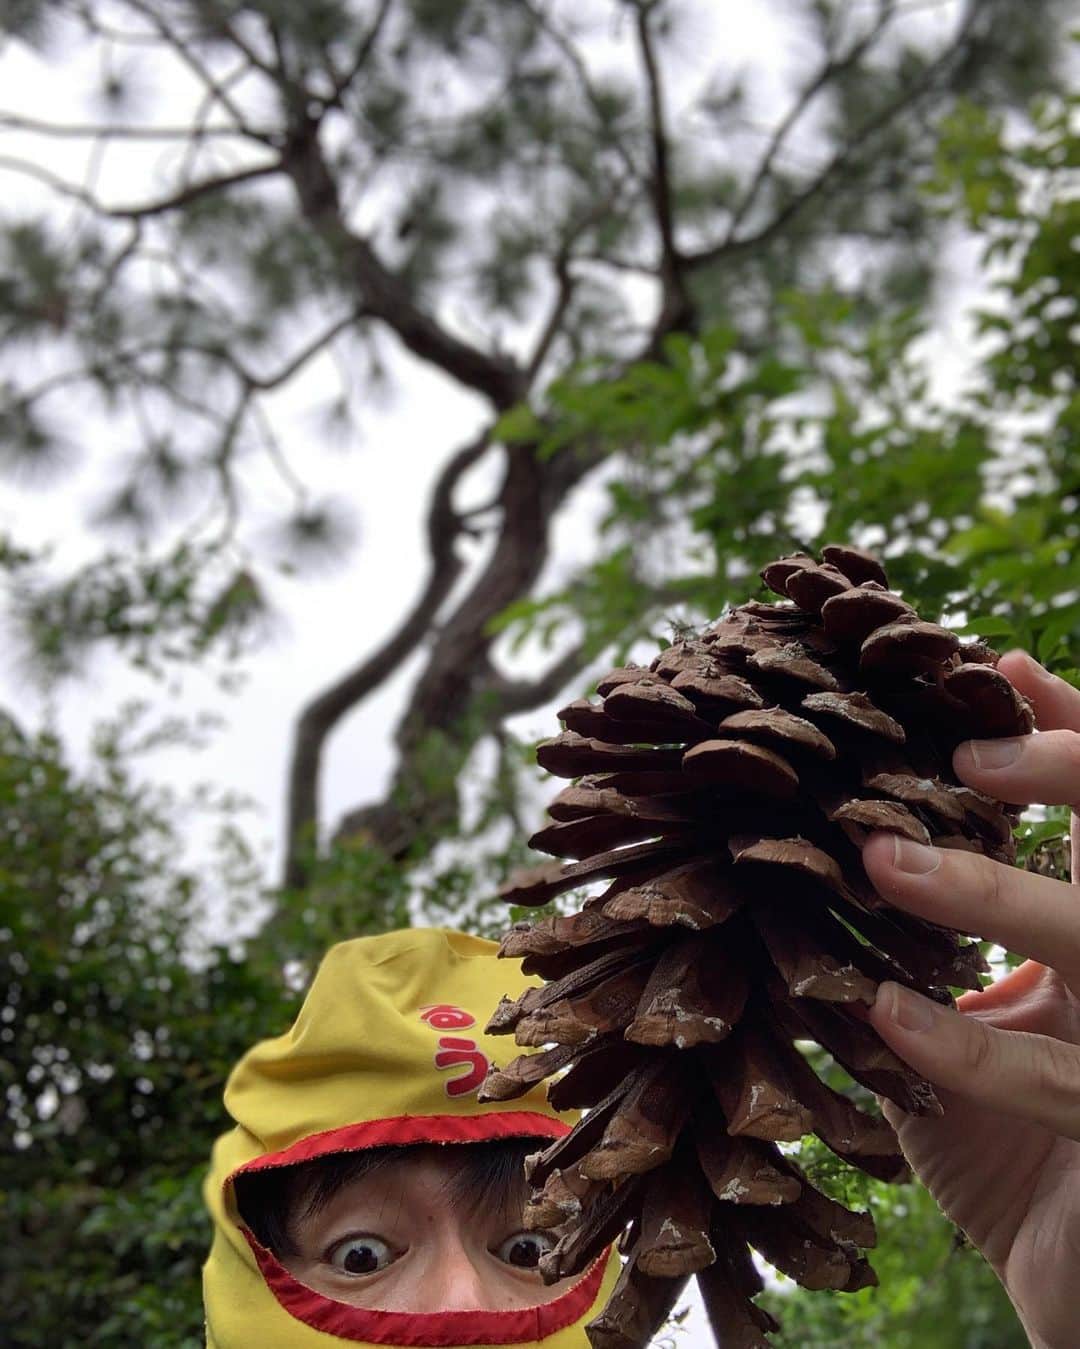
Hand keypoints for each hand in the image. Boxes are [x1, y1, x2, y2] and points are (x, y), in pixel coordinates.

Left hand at [861, 650, 1079, 1348]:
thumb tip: (893, 835)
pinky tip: (886, 1011)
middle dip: (1074, 775)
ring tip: (883, 860)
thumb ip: (963, 917)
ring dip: (995, 896)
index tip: (995, 677)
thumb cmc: (1018, 1127)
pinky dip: (969, 1045)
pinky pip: (1057, 1078)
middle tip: (963, 757)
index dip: (1076, 731)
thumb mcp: (991, 1009)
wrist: (1063, 1274)